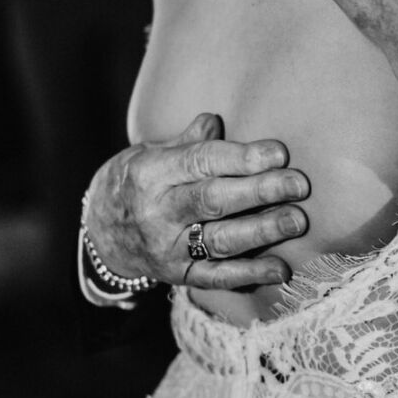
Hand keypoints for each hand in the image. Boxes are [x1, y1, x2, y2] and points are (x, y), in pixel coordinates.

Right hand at [84, 113, 310, 290]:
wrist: (99, 236)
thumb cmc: (135, 184)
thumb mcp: (149, 154)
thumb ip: (188, 142)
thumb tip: (215, 121)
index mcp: (151, 174)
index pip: (200, 162)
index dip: (241, 158)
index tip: (279, 153)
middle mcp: (157, 213)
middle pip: (212, 200)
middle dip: (259, 191)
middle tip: (299, 184)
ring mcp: (168, 248)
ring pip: (219, 240)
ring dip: (261, 231)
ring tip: (297, 220)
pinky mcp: (179, 276)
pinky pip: (216, 276)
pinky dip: (250, 274)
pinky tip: (281, 268)